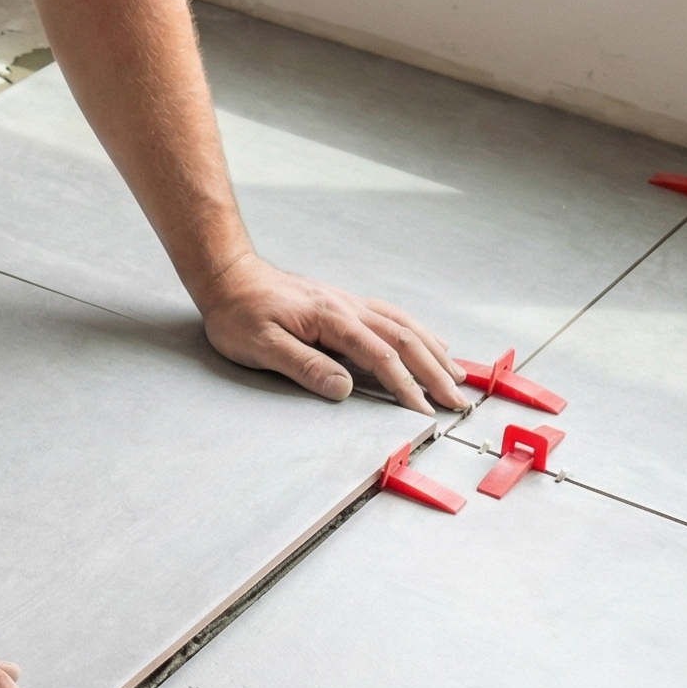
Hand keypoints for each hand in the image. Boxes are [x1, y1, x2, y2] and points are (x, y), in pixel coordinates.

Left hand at [197, 252, 465, 413]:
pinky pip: (392, 316)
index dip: (405, 385)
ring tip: (456, 376)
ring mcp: (349, 303)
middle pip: (404, 339)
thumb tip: (343, 388)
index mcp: (331, 319)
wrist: (229, 276)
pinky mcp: (345, 303)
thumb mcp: (260, 345)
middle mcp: (348, 307)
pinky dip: (418, 332)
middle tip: (456, 401)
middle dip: (434, 372)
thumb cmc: (239, 313)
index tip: (423, 411)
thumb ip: (303, 365)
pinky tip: (429, 342)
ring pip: (404, 325)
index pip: (380, 356)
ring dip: (433, 352)